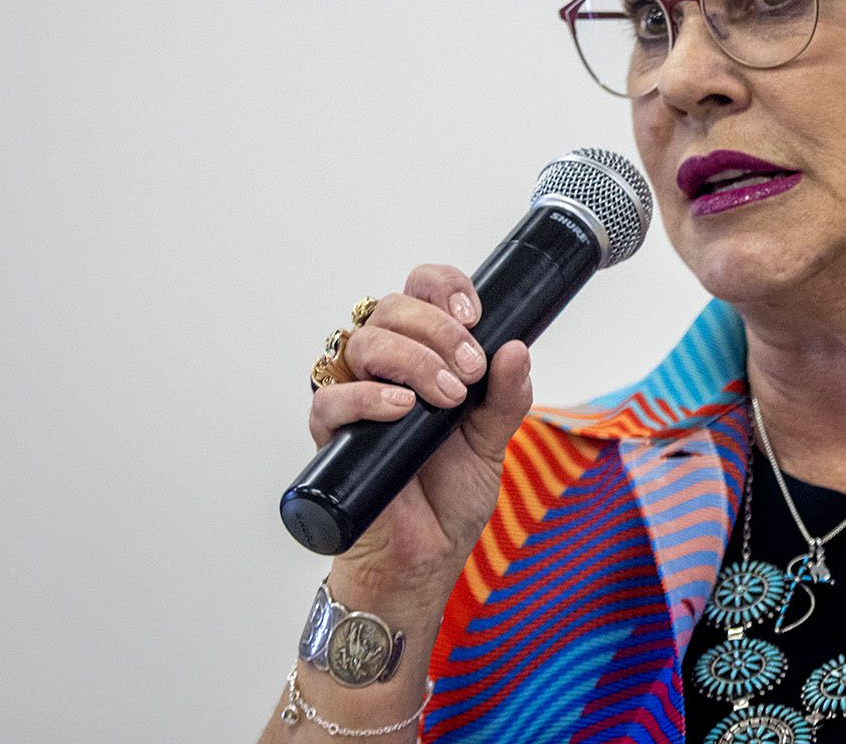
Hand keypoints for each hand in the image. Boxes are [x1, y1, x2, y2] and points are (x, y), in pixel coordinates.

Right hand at [306, 265, 533, 609]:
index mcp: (423, 354)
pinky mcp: (332, 437)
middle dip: (437, 329)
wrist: (426, 557)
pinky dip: (365, 396)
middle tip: (470, 369)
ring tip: (447, 396)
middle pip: (391, 308)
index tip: (475, 314)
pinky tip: (402, 410)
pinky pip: (329, 398)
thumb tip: (517, 349)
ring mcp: (355, 398)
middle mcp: (384, 367)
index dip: (444, 288)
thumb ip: (507, 395)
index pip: (420, 290)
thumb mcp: (493, 439)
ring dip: (411, 359)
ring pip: (361, 342)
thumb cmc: (450, 496)